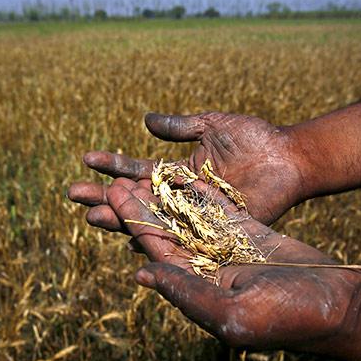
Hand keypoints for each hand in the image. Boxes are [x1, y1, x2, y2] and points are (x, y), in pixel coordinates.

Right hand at [67, 112, 306, 229]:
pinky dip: (156, 240)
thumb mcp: (212, 126)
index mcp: (180, 173)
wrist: (288, 157)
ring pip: (151, 220)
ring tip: (92, 215)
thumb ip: (180, 127)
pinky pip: (180, 238)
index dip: (112, 165)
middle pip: (135, 200)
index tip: (86, 159)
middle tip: (72, 194)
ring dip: (121, 218)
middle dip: (104, 196)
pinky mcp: (212, 231)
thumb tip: (144, 120)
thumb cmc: (254, 139)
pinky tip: (130, 240)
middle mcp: (182, 197)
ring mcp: (195, 216)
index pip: (138, 171)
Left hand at [104, 177, 360, 351]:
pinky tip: (181, 176)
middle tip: (114, 181)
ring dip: (165, 198)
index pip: (157, 252)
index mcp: (199, 289)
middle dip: (141, 208)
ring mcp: (230, 250)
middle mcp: (208, 269)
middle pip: (166, 233)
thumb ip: (187, 292)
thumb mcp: (233, 311)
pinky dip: (201, 193)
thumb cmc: (289, 317)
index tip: (111, 198)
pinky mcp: (252, 234)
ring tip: (140, 174)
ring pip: (188, 219)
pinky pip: (220, 211)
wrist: (340, 305)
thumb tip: (141, 273)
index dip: (133, 224)